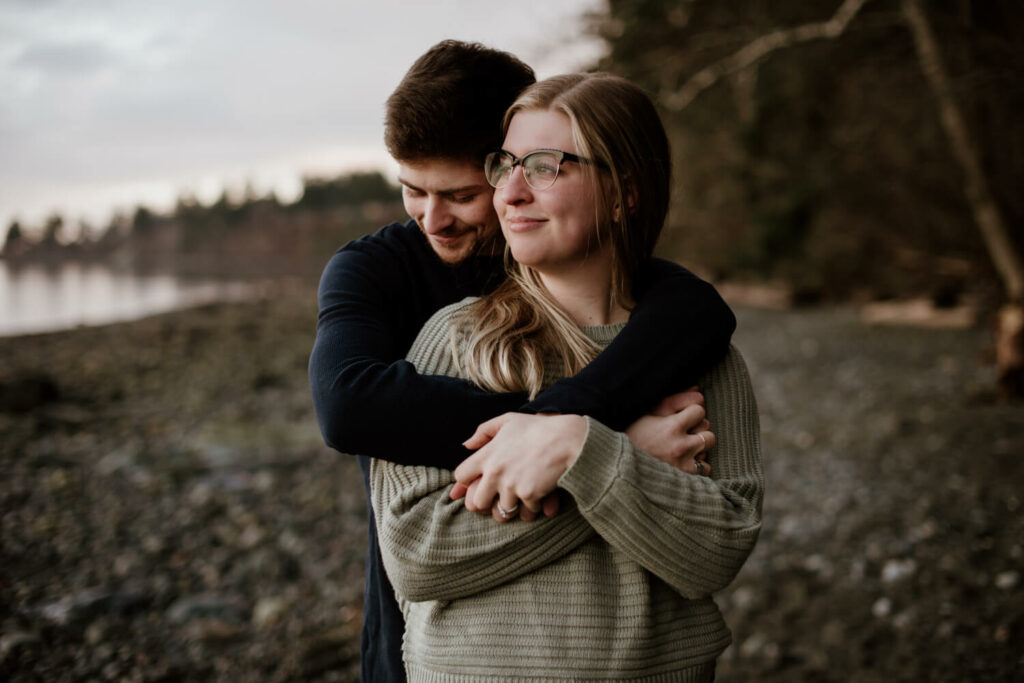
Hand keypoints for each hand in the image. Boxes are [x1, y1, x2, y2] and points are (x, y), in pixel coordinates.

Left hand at [454, 413, 586, 521]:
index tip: (479, 480)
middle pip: (477, 502)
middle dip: (487, 502)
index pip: (461, 476)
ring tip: (519, 502)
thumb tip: (467, 445)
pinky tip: (539, 498)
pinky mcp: (529, 495)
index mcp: (487, 455)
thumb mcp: (508, 420)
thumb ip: (484, 431)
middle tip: (499, 497)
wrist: (567, 439)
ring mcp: (511, 486)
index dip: (467, 481)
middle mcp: (495, 473)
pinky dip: (533, 508)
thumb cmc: (538, 428)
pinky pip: (526, 511)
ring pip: (501, 512)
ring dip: (511, 509)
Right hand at [625, 387, 715, 474]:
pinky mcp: (684, 477)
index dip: (691, 412)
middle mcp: (680, 446)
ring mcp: (684, 464)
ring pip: (708, 448)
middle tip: (682, 431)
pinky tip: (685, 459)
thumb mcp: (650, 411)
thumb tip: (698, 390)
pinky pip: (705, 468)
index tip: (681, 416)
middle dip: (697, 427)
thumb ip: (676, 399)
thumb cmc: (633, 433)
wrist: (620, 462)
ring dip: (699, 445)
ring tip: (683, 445)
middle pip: (707, 429)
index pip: (699, 410)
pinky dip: (698, 463)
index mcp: (672, 427)